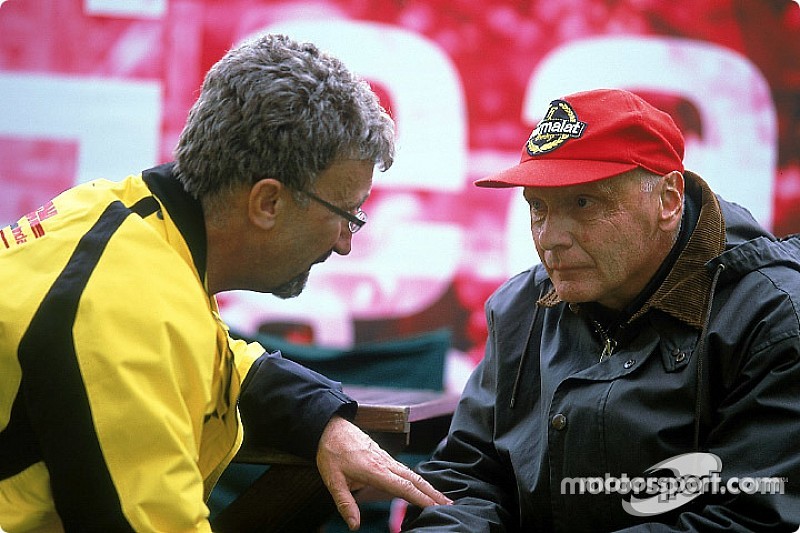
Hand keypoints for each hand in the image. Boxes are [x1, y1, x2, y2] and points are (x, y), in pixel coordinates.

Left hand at [316, 415, 451, 530]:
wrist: (331, 427)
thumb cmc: (331, 453)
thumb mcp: (333, 481)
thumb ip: (345, 504)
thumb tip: (354, 526)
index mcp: (375, 471)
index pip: (403, 487)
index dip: (421, 498)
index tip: (435, 506)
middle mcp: (385, 463)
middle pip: (415, 479)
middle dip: (433, 493)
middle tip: (449, 504)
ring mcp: (386, 458)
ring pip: (412, 473)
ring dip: (428, 485)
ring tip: (441, 497)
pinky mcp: (384, 455)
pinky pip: (405, 469)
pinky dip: (418, 479)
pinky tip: (421, 485)